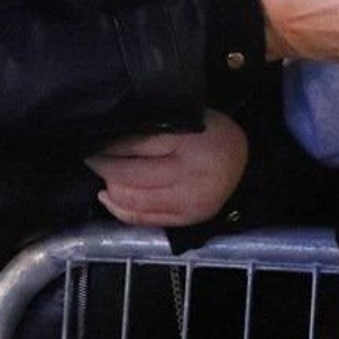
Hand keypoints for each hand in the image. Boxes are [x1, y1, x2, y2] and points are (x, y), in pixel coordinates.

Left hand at [85, 115, 247, 226]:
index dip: (111, 146)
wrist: (246, 163)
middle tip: (92, 158)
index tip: (94, 141)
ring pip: (133, 201)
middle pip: (131, 176)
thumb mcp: (190, 119)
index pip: (138, 146)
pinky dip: (121, 209)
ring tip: (103, 176)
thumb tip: (111, 138)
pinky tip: (109, 197)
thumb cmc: (213, 134)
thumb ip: (156, 129)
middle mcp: (189, 176)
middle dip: (105, 167)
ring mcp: (188, 202)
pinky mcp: (185, 219)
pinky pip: (144, 219)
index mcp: (190, 142)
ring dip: (111, 188)